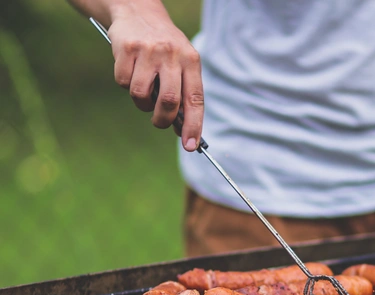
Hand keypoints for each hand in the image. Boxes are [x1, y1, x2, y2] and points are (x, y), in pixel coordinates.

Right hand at [108, 3, 203, 151]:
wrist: (138, 10)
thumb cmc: (164, 49)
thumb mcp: (181, 64)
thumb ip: (183, 94)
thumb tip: (182, 131)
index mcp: (191, 61)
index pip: (195, 100)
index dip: (193, 126)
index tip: (190, 146)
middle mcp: (172, 54)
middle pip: (169, 102)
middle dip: (162, 120)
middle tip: (159, 122)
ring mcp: (149, 50)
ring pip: (142, 95)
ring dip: (141, 103)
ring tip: (144, 91)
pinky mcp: (127, 48)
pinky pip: (123, 82)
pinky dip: (125, 84)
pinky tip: (131, 70)